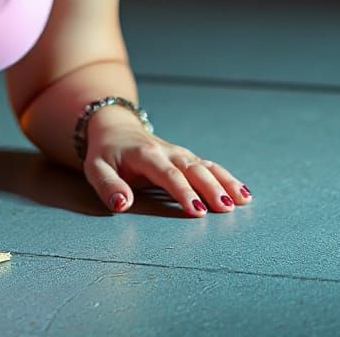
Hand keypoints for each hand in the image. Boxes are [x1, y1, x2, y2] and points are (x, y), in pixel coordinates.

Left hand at [82, 109, 252, 215]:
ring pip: (205, 166)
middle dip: (210, 188)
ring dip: (224, 182)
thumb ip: (108, 186)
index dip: (183, 192)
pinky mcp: (186, 157)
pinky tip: (243, 192)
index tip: (197, 210)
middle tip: (226, 208)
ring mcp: (179, 154)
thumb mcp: (96, 168)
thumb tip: (121, 204)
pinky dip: (226, 177)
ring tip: (243, 200)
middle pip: (192, 169)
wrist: (114, 128)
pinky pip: (208, 165)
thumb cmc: (105, 153)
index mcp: (145, 155)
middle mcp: (167, 152)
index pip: (167, 175)